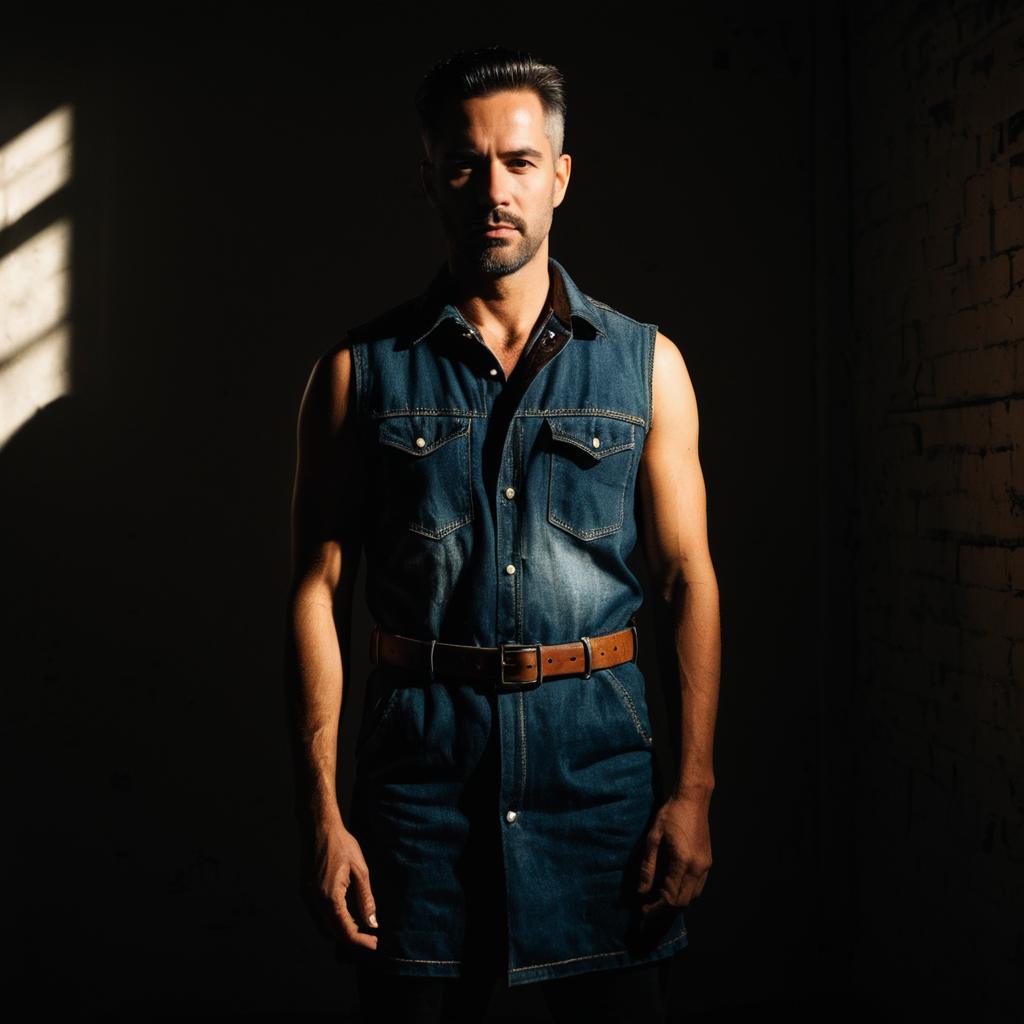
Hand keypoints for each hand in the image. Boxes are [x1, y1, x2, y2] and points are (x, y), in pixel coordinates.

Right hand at [313, 814, 379, 950]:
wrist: (319, 828)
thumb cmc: (342, 845)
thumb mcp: (360, 871)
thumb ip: (365, 899)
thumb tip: (372, 923)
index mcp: (330, 898)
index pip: (345, 932)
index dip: (361, 942)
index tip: (375, 946)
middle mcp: (315, 902)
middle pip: (333, 934)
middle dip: (352, 940)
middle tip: (371, 939)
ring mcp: (308, 898)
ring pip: (324, 927)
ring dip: (341, 931)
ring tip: (362, 928)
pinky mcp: (306, 892)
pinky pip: (319, 915)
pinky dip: (333, 920)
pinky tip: (347, 914)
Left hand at [636, 793, 711, 915]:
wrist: (694, 799)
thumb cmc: (670, 814)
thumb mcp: (653, 838)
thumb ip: (648, 867)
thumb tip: (641, 891)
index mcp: (683, 862)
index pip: (670, 897)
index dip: (655, 908)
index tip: (641, 912)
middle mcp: (698, 868)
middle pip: (683, 902)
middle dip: (664, 910)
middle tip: (646, 910)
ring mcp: (706, 866)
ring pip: (692, 897)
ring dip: (675, 903)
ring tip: (656, 902)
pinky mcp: (707, 862)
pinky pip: (697, 887)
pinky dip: (684, 893)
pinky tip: (671, 889)